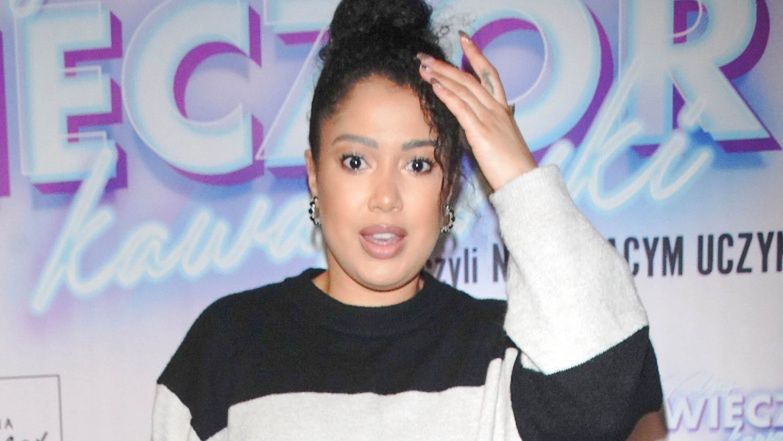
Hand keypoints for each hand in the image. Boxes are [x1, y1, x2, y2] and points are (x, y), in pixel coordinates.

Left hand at [417, 32, 535, 190]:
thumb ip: (489, 127)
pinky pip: (461, 108)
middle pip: (470, 79)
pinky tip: (434, 86)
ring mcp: (489, 119)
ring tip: (424, 67)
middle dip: (446, 65)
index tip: (464, 40)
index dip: (477, 55)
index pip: (489, 74)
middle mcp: (496, 109)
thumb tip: (473, 124)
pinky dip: (447, 95)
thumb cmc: (512, 166)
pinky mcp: (481, 132)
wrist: (523, 180)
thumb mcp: (501, 140)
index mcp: (502, 110)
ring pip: (463, 90)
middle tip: (426, 56)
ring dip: (441, 77)